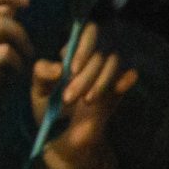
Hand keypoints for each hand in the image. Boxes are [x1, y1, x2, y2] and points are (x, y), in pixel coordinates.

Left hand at [31, 24, 137, 168]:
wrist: (65, 136)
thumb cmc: (49, 108)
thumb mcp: (39, 91)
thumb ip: (41, 75)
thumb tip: (59, 68)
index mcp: (72, 54)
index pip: (87, 32)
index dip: (82, 47)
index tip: (71, 70)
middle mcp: (92, 59)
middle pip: (99, 52)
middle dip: (85, 76)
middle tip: (70, 98)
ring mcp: (107, 72)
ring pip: (114, 61)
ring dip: (100, 82)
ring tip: (86, 102)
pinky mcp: (120, 87)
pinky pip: (130, 74)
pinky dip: (125, 79)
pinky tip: (118, 89)